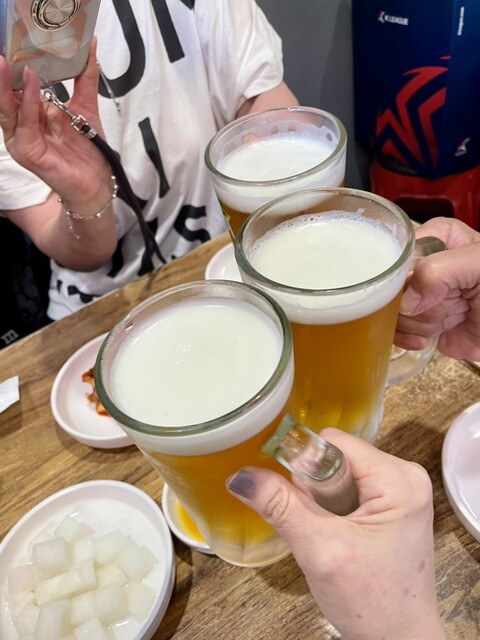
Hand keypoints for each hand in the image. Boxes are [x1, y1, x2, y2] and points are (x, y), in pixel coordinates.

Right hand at [0, 40, 110, 207]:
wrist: (97, 182)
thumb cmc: (89, 148)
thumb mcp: (86, 105)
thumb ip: (85, 76)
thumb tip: (91, 45)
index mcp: (32, 113)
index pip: (16, 86)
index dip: (14, 66)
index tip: (15, 43)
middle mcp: (23, 126)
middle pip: (6, 96)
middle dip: (3, 74)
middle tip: (3, 50)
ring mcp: (22, 140)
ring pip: (8, 109)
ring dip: (9, 86)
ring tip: (13, 64)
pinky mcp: (27, 153)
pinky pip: (25, 125)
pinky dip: (27, 104)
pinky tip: (31, 86)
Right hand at [227, 428, 444, 639]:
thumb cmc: (373, 604)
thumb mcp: (319, 550)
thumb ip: (280, 506)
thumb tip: (241, 476)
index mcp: (398, 479)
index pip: (334, 443)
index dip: (302, 462)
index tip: (286, 490)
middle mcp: (404, 476)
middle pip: (336, 456)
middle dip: (312, 487)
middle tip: (312, 524)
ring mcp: (400, 492)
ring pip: (338, 473)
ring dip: (319, 499)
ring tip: (324, 534)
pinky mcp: (391, 506)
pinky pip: (348, 489)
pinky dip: (330, 507)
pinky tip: (332, 534)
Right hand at [395, 217, 479, 359]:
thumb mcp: (478, 264)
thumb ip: (438, 271)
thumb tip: (406, 302)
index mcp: (437, 238)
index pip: (398, 251)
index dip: (407, 274)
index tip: (429, 288)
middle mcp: (423, 265)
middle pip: (393, 285)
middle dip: (420, 303)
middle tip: (451, 302)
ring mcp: (418, 296)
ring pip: (393, 310)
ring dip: (424, 322)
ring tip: (452, 317)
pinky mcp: (416, 322)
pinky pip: (394, 331)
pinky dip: (412, 338)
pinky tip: (433, 336)